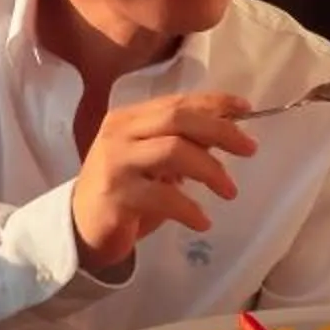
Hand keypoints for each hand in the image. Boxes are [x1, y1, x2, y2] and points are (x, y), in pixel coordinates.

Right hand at [71, 91, 257, 273]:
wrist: (79, 228)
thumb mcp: (152, 161)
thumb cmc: (123, 192)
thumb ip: (181, 143)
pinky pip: (164, 197)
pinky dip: (190, 209)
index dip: (215, 103)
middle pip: (177, 119)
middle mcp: (120, 133)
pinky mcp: (117, 195)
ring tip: (229, 191)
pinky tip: (203, 221)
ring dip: (210, 170)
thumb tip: (229, 131)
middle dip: (220, 131)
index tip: (246, 109)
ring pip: (173, 152)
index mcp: (129, 119)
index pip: (177, 102)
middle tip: (249, 149)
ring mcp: (116, 163)